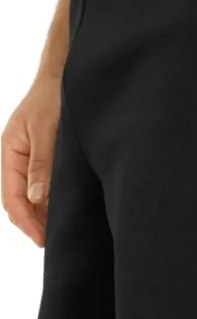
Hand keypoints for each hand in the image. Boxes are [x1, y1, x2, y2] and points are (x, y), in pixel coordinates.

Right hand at [2, 78, 60, 246]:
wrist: (64, 77)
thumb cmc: (52, 98)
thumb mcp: (46, 131)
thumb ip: (41, 164)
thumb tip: (35, 198)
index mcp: (9, 153)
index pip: (11, 197)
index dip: (26, 221)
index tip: (42, 239)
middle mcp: (17, 159)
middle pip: (18, 201)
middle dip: (32, 223)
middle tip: (53, 241)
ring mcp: (30, 159)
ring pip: (31, 196)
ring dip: (42, 214)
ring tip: (59, 232)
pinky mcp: (45, 158)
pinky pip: (42, 185)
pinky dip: (50, 201)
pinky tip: (63, 211)